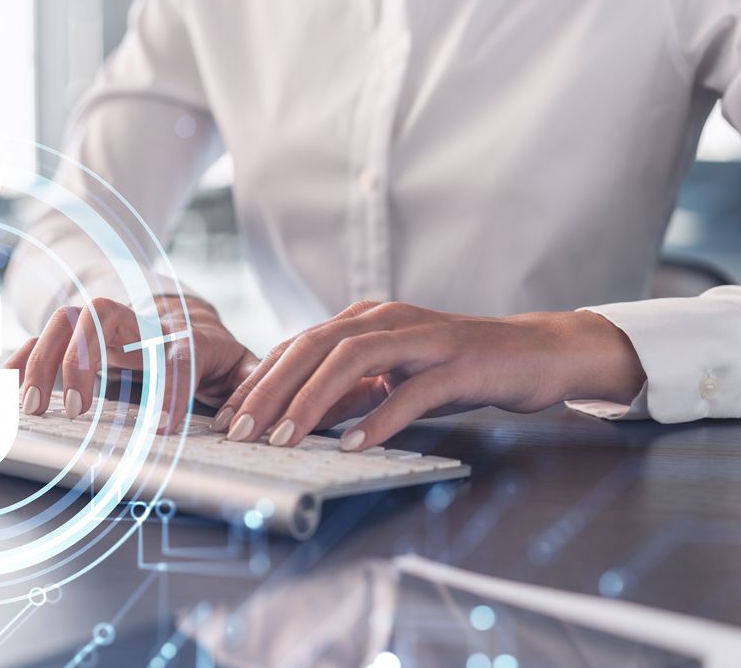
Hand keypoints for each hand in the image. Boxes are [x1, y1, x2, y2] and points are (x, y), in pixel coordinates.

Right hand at [4, 296, 257, 432]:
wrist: (182, 321)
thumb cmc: (210, 353)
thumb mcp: (239, 367)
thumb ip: (251, 386)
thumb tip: (254, 417)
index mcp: (181, 336)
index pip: (177, 356)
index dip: (172, 389)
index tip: (163, 429)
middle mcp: (136, 323)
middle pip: (100, 315)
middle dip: (82, 358)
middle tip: (76, 411)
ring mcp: (102, 327)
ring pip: (64, 321)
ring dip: (43, 360)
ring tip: (32, 408)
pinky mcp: (77, 339)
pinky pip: (41, 340)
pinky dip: (19, 362)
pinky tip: (1, 390)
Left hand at [212, 301, 646, 450]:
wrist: (537, 352)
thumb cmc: (460, 366)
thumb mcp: (393, 376)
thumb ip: (350, 391)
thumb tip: (301, 420)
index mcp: (365, 320)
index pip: (296, 346)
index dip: (257, 381)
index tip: (227, 418)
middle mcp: (385, 320)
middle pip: (312, 348)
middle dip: (269, 391)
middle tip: (240, 432)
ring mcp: (422, 339)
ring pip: (351, 360)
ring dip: (312, 401)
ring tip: (284, 438)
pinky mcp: (458, 364)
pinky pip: (410, 392)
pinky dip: (378, 418)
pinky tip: (353, 445)